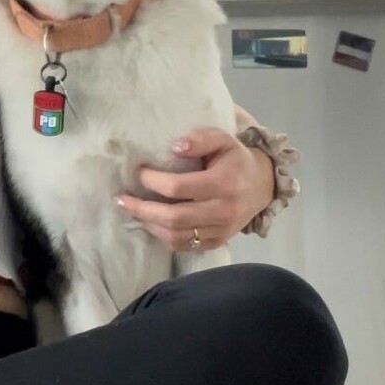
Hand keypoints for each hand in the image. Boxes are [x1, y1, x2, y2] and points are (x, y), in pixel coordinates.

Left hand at [116, 126, 274, 251]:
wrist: (263, 186)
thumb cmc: (236, 159)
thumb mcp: (223, 139)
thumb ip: (200, 139)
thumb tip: (174, 147)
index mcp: (223, 183)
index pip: (179, 187)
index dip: (153, 181)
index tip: (139, 172)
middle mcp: (222, 211)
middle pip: (174, 217)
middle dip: (142, 209)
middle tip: (122, 199)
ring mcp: (220, 231)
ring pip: (176, 236)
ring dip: (149, 224)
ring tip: (133, 210)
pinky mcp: (217, 242)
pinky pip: (184, 246)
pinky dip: (163, 237)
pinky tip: (151, 223)